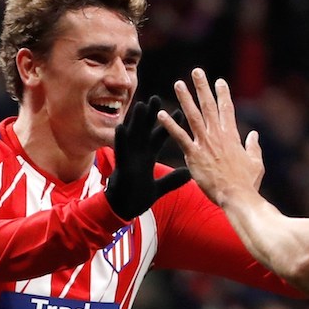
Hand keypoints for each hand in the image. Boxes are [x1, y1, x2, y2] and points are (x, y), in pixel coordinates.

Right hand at [105, 95, 190, 219]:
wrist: (123, 210)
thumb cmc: (138, 198)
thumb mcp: (160, 188)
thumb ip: (173, 180)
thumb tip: (189, 173)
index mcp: (147, 157)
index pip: (160, 137)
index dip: (169, 125)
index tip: (179, 111)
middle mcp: (138, 154)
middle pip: (145, 130)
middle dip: (150, 115)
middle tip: (156, 98)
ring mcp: (128, 159)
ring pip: (132, 137)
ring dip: (135, 122)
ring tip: (140, 105)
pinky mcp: (121, 167)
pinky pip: (120, 151)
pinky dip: (120, 140)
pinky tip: (120, 127)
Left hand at [156, 68, 263, 206]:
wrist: (238, 197)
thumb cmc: (247, 184)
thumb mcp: (256, 163)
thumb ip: (254, 146)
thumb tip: (254, 134)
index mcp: (232, 137)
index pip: (227, 110)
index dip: (223, 94)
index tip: (219, 81)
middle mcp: (218, 136)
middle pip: (209, 106)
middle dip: (203, 87)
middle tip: (196, 71)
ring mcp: (205, 144)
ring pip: (193, 116)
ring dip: (185, 98)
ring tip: (178, 83)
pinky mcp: (194, 155)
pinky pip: (179, 136)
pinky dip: (169, 125)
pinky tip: (160, 114)